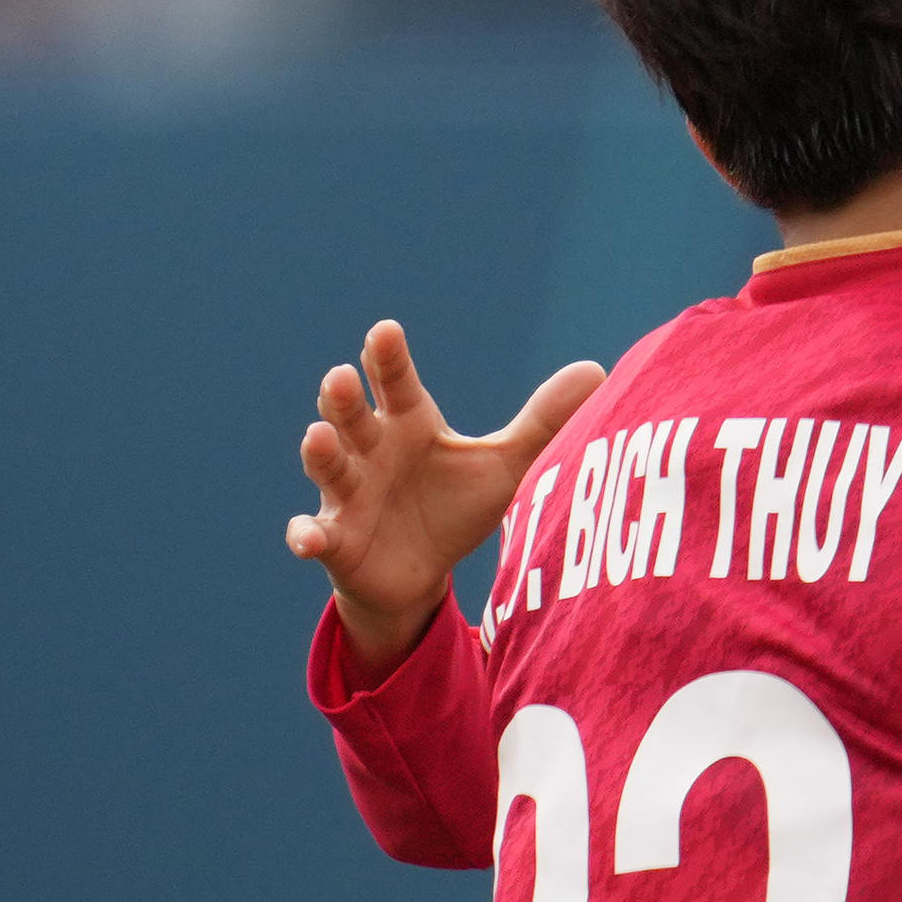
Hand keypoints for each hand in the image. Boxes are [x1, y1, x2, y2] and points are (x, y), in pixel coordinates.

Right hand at [285, 322, 603, 672]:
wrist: (419, 570)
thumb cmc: (455, 503)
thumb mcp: (505, 465)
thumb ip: (543, 422)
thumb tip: (597, 369)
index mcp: (409, 424)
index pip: (398, 384)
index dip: (389, 359)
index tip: (385, 331)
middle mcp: (370, 451)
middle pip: (353, 417)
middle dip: (344, 399)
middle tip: (340, 376)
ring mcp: (347, 495)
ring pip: (329, 468)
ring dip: (321, 453)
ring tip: (318, 436)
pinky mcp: (335, 539)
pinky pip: (314, 534)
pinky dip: (305, 535)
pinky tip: (305, 539)